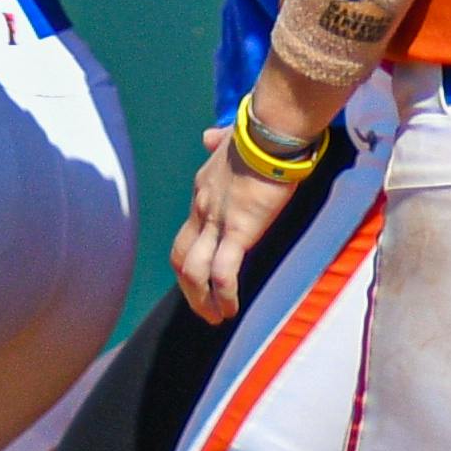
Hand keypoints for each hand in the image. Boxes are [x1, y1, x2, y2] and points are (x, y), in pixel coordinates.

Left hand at [172, 119, 294, 320]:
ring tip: (215, 317)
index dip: (192, 255)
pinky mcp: (239, 231)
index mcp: (202, 190)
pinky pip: (223, 272)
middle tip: (202, 307)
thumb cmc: (258, 132)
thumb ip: (218, 140)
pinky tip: (229, 309)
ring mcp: (217, 221)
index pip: (189, 229)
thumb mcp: (229, 137)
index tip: (204, 274)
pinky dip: (223, 294)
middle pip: (181, 256)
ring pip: (194, 271)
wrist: (270, 133)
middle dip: (188, 287)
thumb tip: (209, 136)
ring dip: (201, 300)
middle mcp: (201, 208)